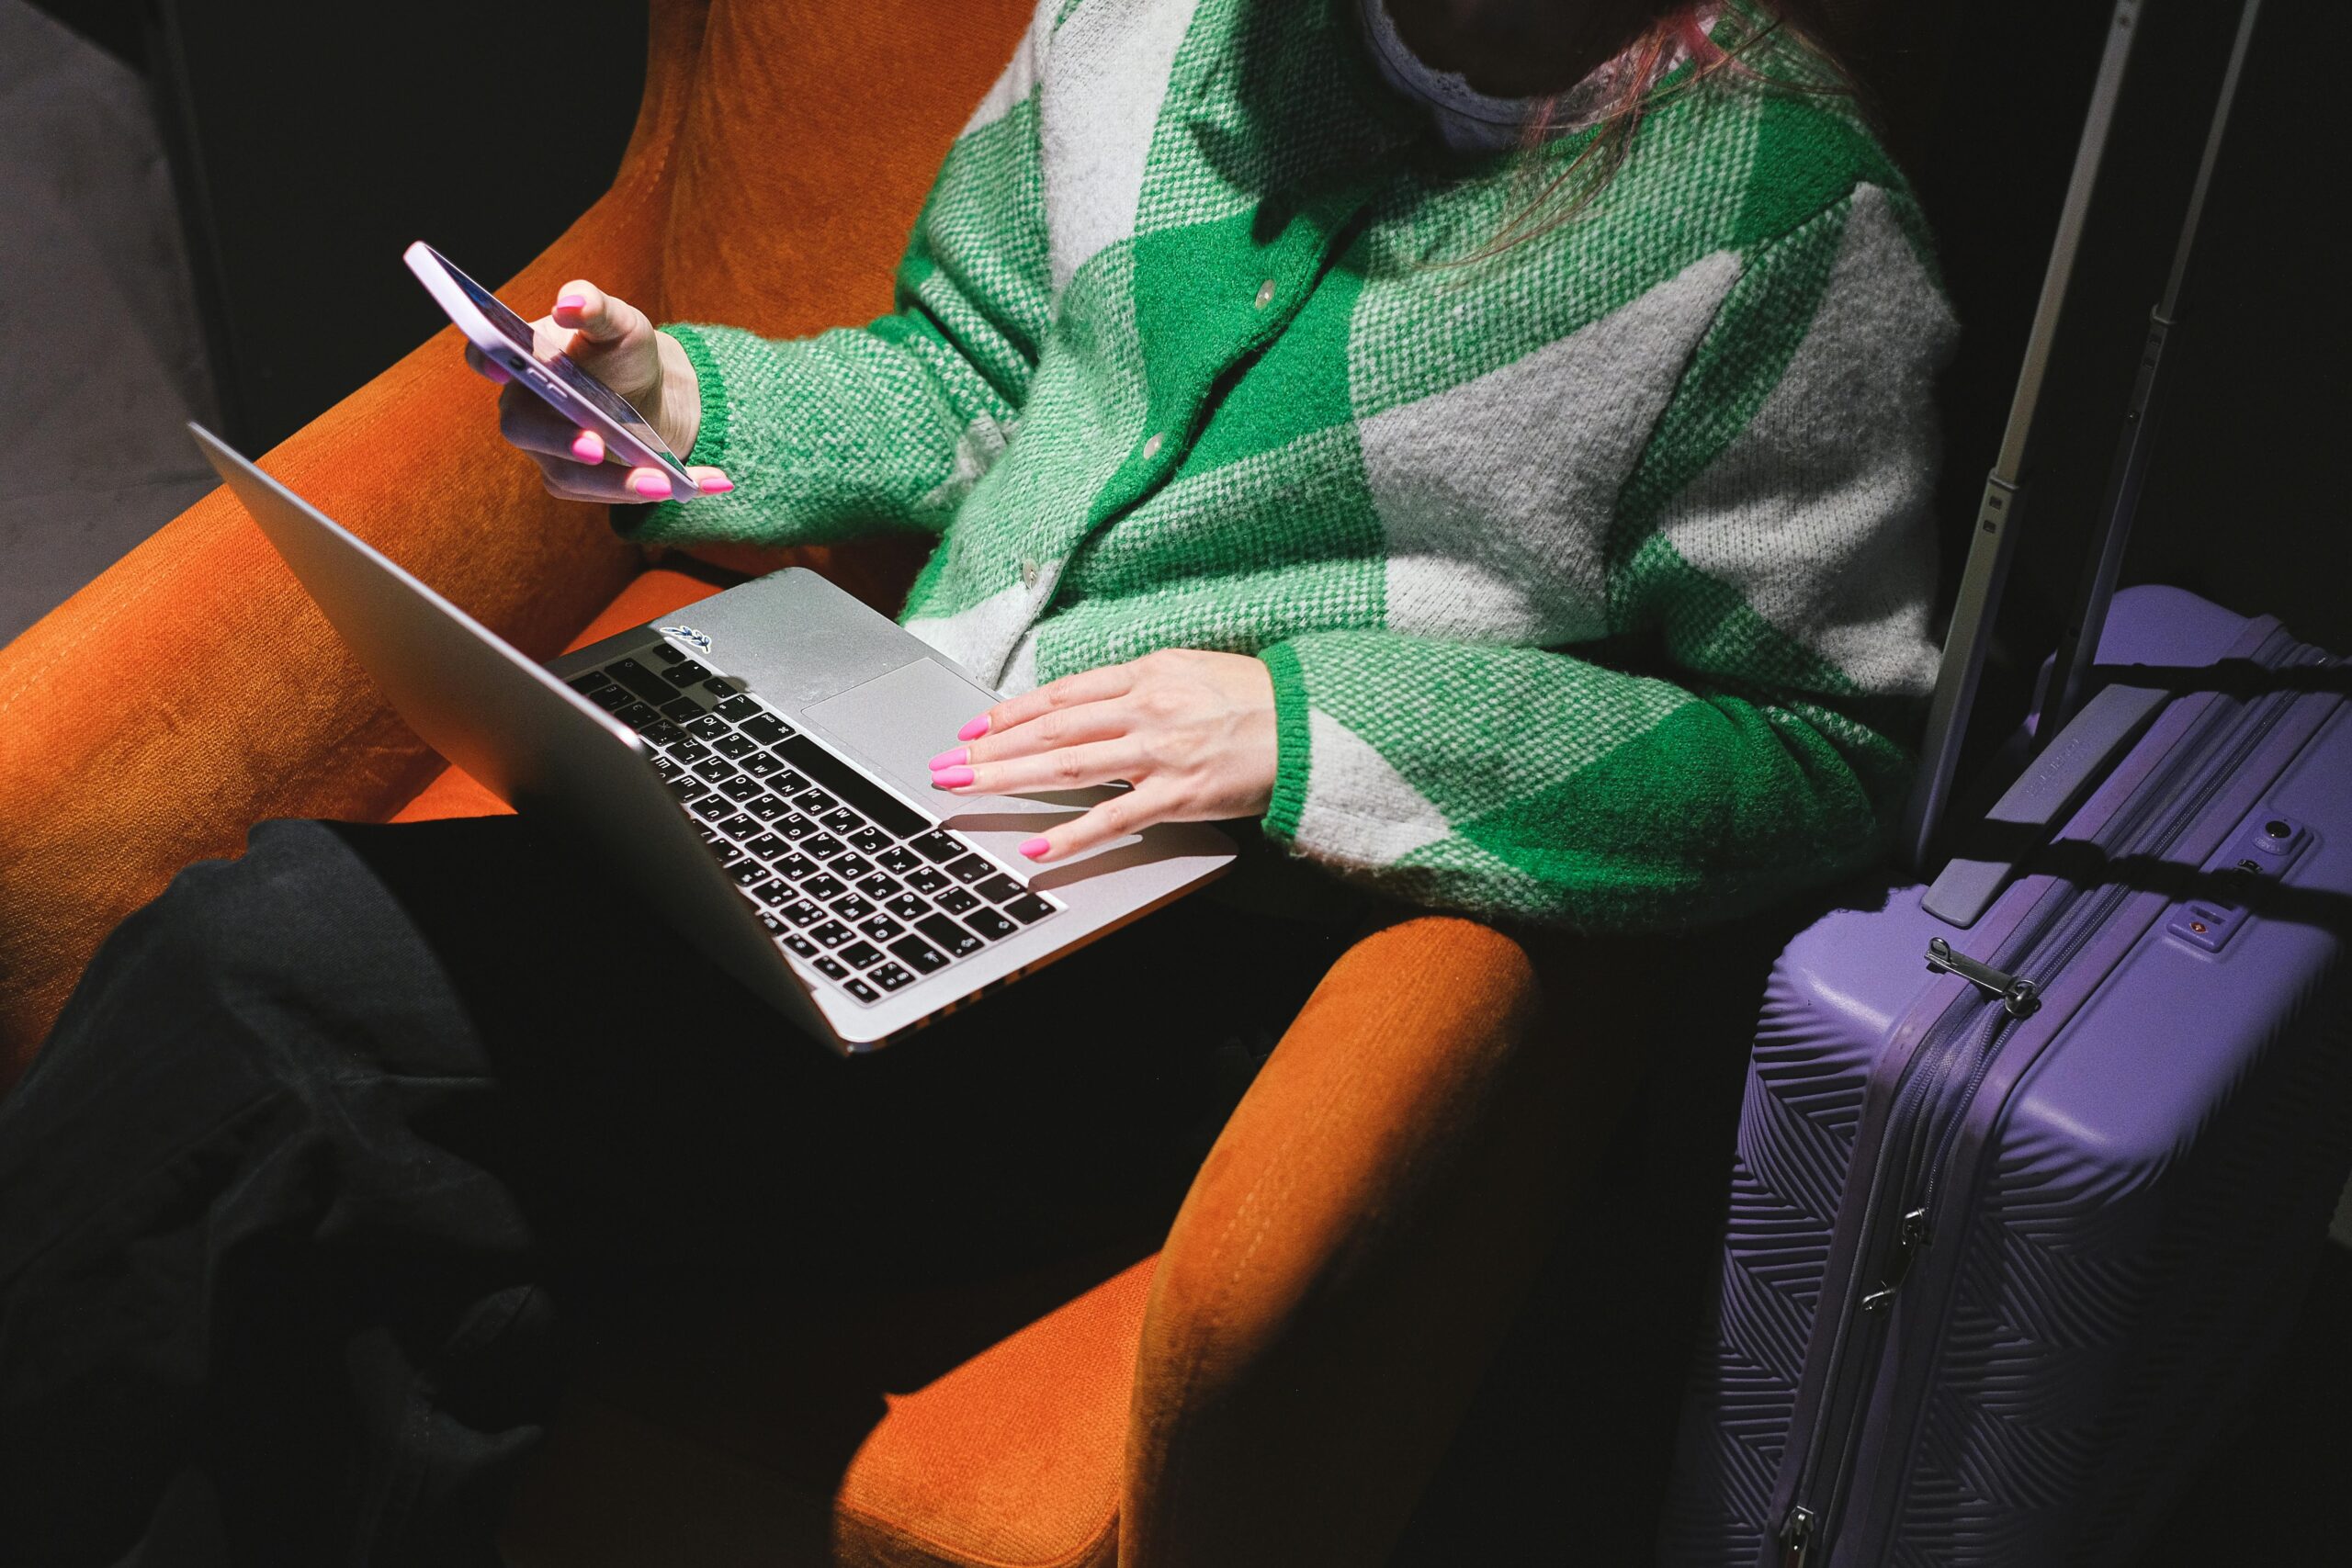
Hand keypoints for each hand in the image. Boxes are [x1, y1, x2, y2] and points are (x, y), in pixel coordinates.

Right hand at [464, 279, 731, 503]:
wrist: (649, 391)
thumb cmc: (621, 351)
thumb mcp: (620, 323)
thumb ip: (597, 307)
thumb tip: (571, 302)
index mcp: (523, 360)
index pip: (486, 356)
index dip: (487, 360)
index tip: (503, 367)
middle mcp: (524, 409)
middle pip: (523, 429)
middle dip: (559, 440)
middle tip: (594, 446)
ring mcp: (546, 450)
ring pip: (571, 475)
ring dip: (620, 482)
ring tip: (667, 482)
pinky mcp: (576, 482)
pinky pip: (611, 494)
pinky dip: (662, 489)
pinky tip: (712, 482)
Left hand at [926, 649, 1279, 862]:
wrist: (1314, 722)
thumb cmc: (1260, 698)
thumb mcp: (1195, 671)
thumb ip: (1143, 685)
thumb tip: (1093, 700)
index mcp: (1146, 674)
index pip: (1061, 694)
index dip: (1010, 713)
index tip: (973, 729)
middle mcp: (1144, 708)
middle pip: (1049, 729)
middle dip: (989, 749)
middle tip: (944, 764)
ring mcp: (1158, 752)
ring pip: (1066, 765)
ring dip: (1009, 780)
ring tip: (966, 792)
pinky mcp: (1178, 795)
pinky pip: (1114, 818)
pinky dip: (1072, 835)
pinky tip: (1037, 849)